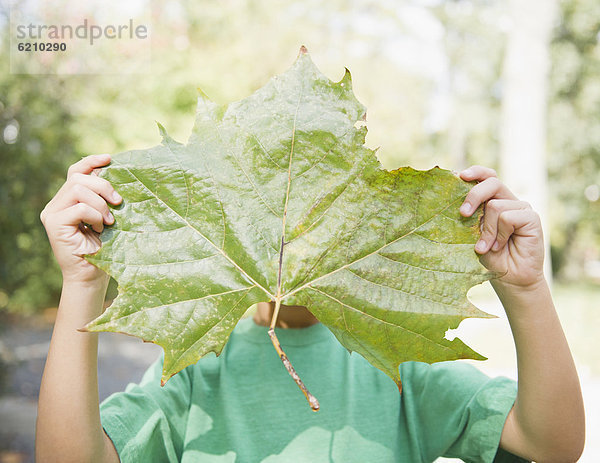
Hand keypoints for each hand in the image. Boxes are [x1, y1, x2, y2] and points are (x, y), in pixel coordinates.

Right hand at [40, 154, 121, 284]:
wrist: (92, 276)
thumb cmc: (104, 248)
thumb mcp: (107, 217)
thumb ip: (104, 198)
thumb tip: (116, 174)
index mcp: (69, 199)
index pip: (76, 171)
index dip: (92, 162)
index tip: (110, 159)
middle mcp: (57, 204)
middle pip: (79, 177)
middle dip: (103, 186)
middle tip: (118, 202)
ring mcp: (53, 213)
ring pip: (78, 189)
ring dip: (100, 204)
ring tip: (109, 221)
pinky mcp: (54, 224)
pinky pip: (79, 208)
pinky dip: (95, 215)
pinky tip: (100, 228)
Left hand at [459, 166, 544, 288]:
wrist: (509, 278)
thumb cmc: (488, 257)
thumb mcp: (473, 234)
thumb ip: (471, 216)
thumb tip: (458, 204)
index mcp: (493, 201)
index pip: (487, 177)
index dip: (476, 172)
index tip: (460, 175)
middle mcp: (508, 201)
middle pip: (491, 182)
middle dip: (474, 195)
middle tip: (463, 214)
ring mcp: (521, 209)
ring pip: (496, 205)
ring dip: (487, 230)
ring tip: (488, 247)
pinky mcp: (532, 218)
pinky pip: (508, 217)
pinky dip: (500, 234)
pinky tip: (501, 246)